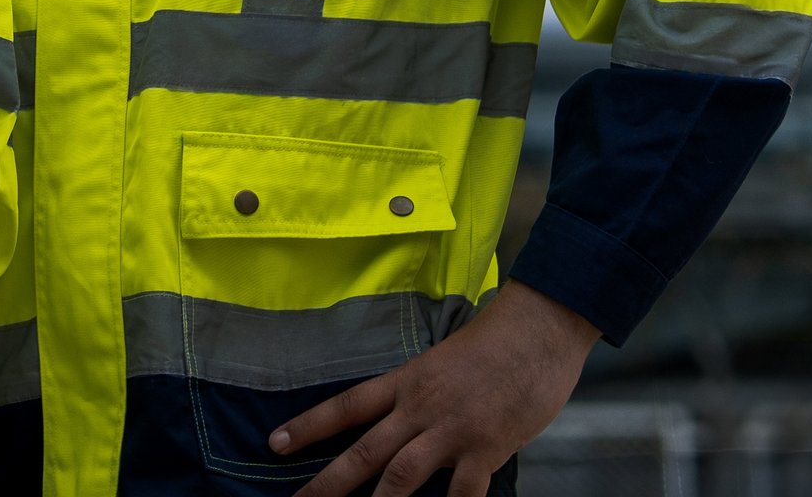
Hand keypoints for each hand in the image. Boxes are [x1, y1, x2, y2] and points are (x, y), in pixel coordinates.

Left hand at [267, 282, 598, 495]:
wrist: (537, 332)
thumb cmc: (494, 344)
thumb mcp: (440, 362)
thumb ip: (419, 396)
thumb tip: (404, 424)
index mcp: (405, 382)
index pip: (345, 406)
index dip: (308, 426)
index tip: (275, 444)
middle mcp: (420, 408)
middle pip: (365, 451)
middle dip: (329, 483)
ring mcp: (452, 431)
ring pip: (402, 476)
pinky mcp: (487, 450)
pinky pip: (463, 493)